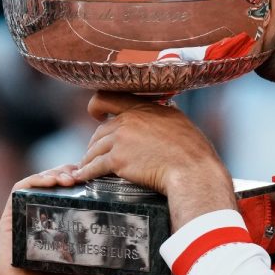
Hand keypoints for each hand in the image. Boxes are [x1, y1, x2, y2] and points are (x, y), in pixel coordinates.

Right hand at [0, 164, 108, 274]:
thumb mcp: (90, 265)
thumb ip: (106, 255)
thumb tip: (128, 247)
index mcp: (55, 221)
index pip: (66, 190)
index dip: (78, 177)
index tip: (93, 174)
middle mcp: (37, 216)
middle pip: (51, 181)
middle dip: (67, 172)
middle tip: (82, 173)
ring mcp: (22, 217)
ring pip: (35, 182)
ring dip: (53, 173)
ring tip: (70, 177)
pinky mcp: (8, 221)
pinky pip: (17, 192)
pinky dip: (34, 180)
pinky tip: (51, 182)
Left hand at [74, 91, 236, 230]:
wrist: (192, 170)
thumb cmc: (192, 149)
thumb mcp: (178, 120)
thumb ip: (163, 113)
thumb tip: (164, 109)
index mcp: (143, 108)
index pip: (108, 97)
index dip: (97, 106)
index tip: (96, 114)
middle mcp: (128, 120)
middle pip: (100, 130)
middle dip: (96, 143)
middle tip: (96, 153)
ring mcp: (121, 140)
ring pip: (95, 148)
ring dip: (89, 159)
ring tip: (87, 167)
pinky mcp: (117, 160)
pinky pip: (94, 166)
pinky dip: (86, 172)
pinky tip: (82, 177)